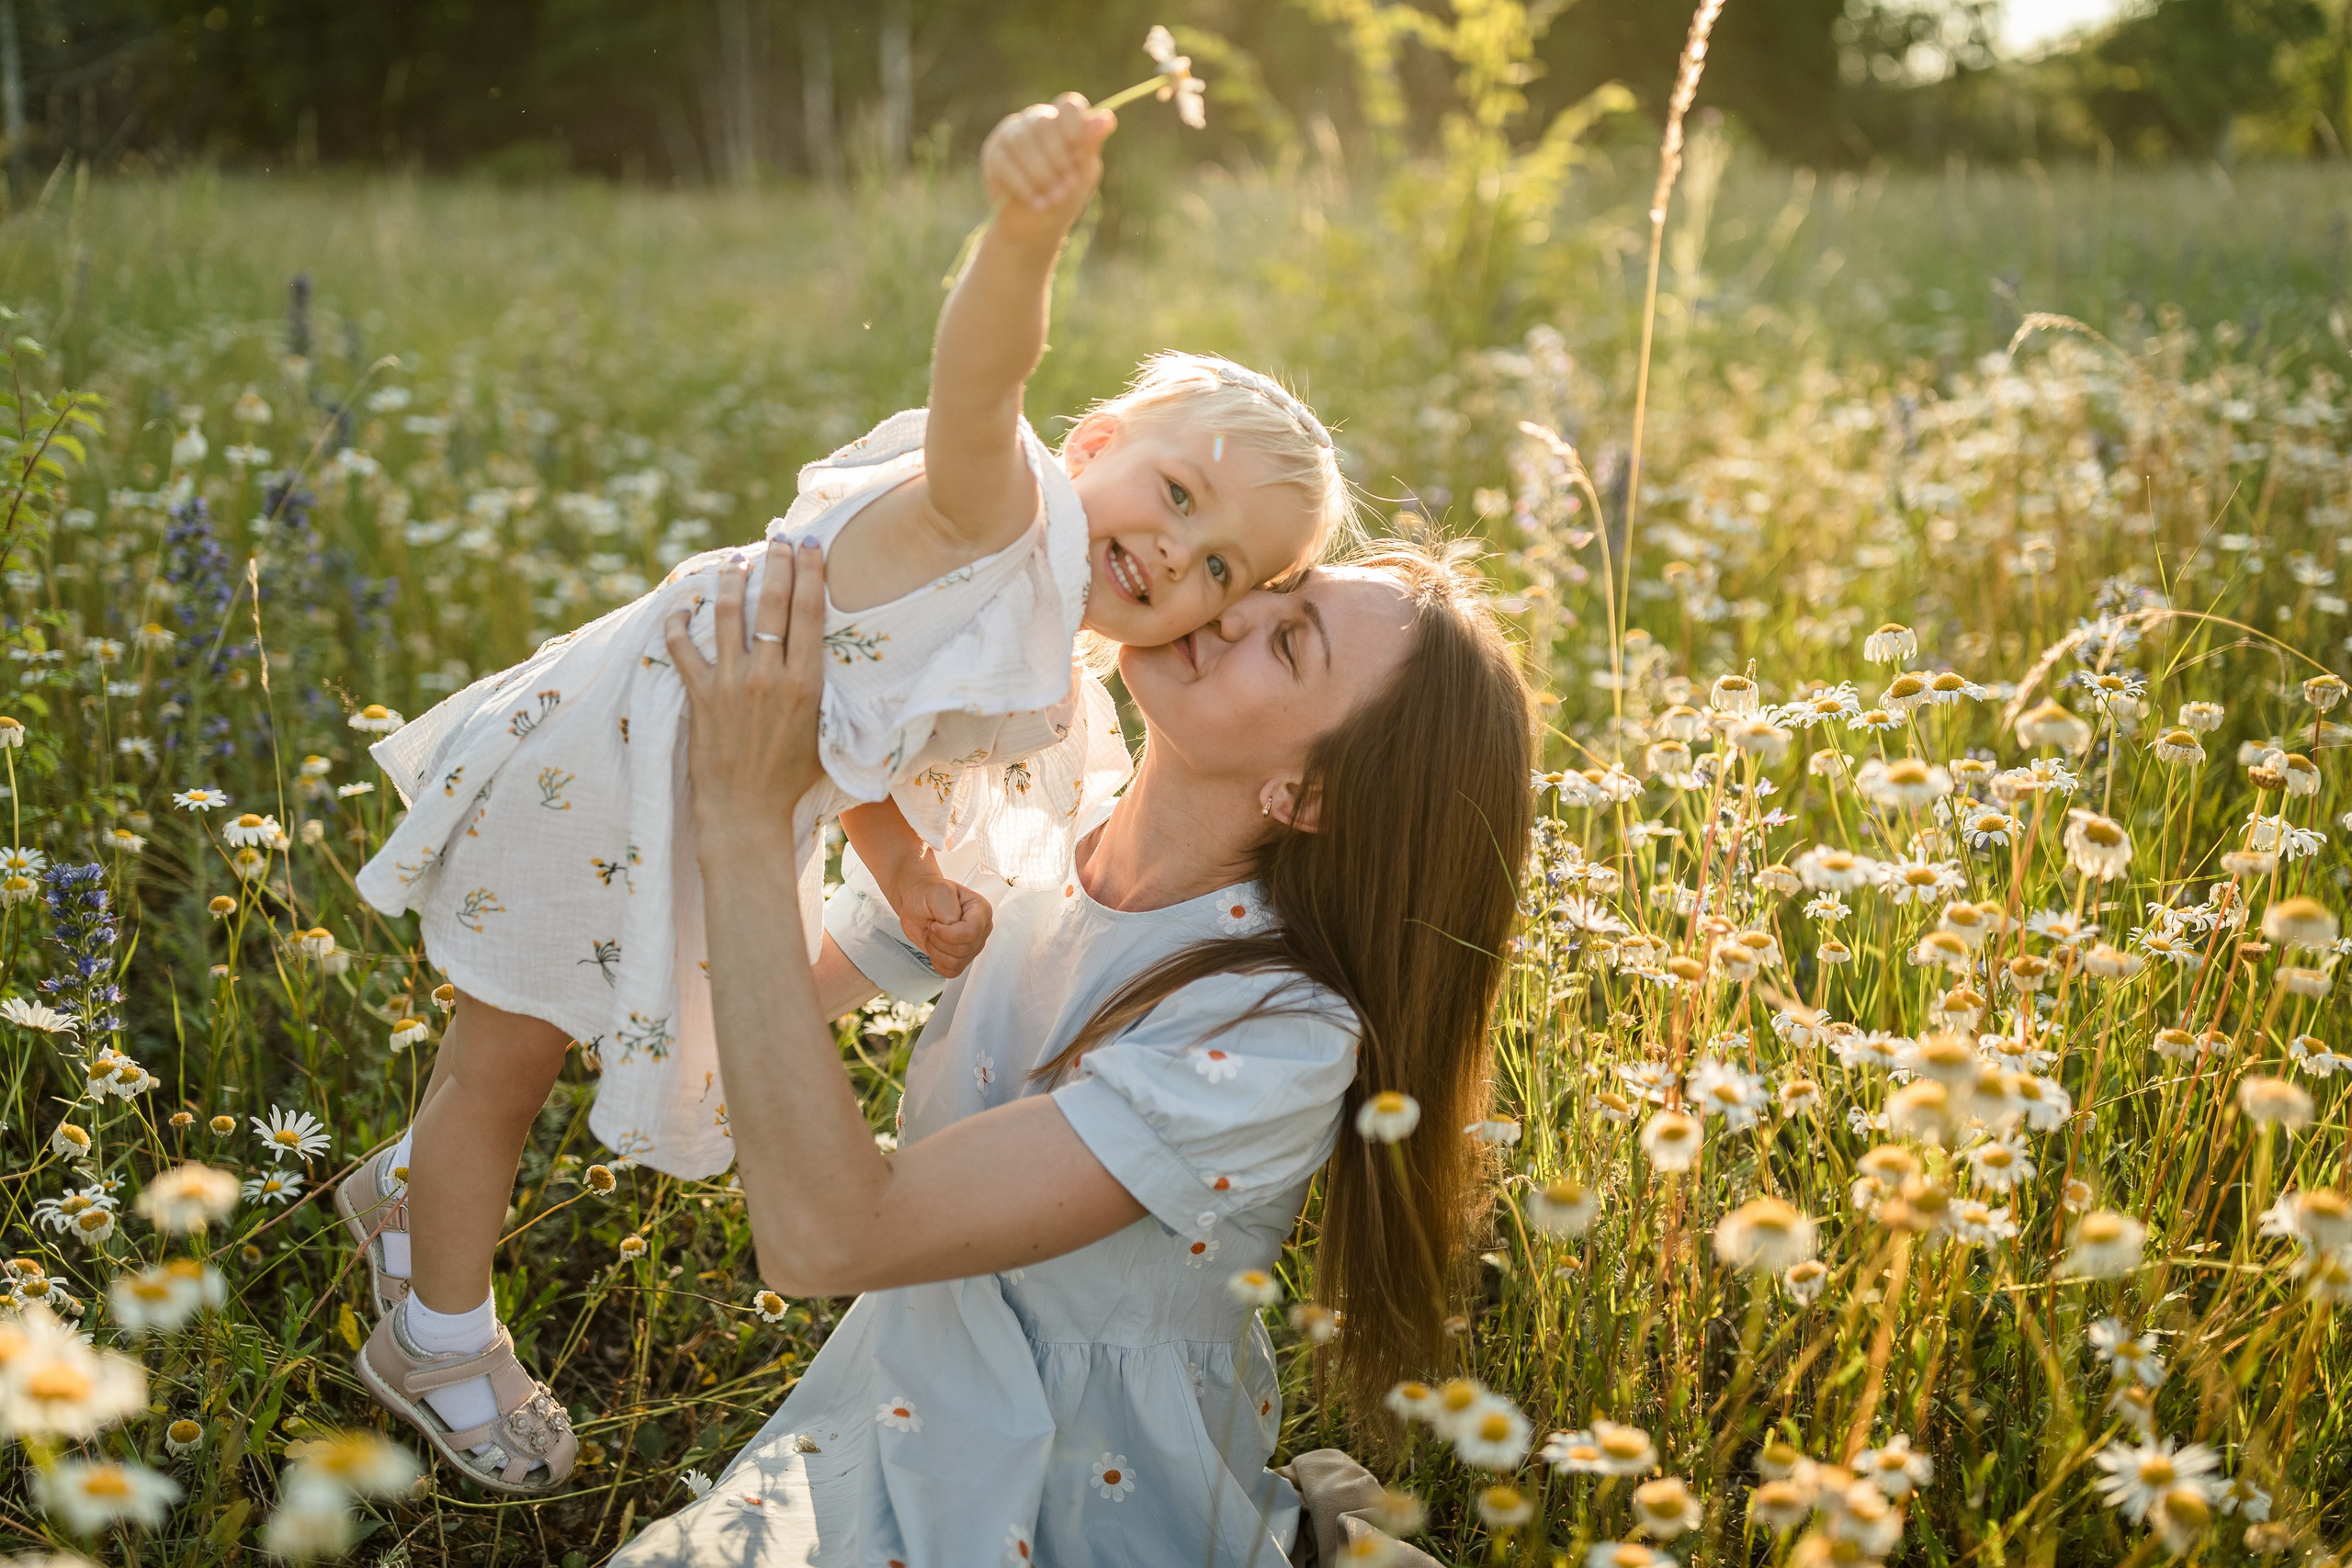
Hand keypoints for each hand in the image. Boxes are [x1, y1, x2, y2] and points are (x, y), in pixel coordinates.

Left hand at [665, 541, 828, 824]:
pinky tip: (682, 607)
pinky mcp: (699, 696)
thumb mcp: (827, 736)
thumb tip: (856, 672)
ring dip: (731, 581)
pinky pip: (682, 649)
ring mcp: (731, 684)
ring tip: (735, 561)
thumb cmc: (793, 779)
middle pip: (773, 604)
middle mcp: (768, 676)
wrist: (746, 812)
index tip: (811, 546)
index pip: (809, 614)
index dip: (810, 573)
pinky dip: (679, 624)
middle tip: (777, 538)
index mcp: (806, 684)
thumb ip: (834, 699)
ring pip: (728, 615)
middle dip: (776, 564)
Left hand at [897, 873, 993, 978]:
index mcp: (981, 910)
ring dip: (936, 951)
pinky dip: (937, 962)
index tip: (934, 924)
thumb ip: (949, 911)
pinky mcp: (961, 957)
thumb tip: (953, 929)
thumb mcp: (938, 892)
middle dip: (939, 941)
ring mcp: (972, 945)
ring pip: (957, 963)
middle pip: (963, 950)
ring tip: (933, 934)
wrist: (917, 901)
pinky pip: (952, 971)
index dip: (948, 933)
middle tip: (932, 926)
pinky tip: (935, 946)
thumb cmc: (927, 893)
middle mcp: (980, 929)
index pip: (971, 933)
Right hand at [981, 93, 1113, 242]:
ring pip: (1022, 141)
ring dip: (1042, 174)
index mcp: (1062, 120)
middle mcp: (1035, 120)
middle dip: (1059, 158)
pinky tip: (1037, 204)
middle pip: (1044, 122)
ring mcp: (1010, 134)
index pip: (1069, 105)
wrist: (1037, 229)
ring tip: (1053, 198)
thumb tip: (1107, 118)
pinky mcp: (993, 154)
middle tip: (1068, 186)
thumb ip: (1091, 145)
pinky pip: (1005, 163)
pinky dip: (1024, 187)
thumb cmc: (1064, 195)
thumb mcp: (1083, 172)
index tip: (1079, 156)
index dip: (1074, 127)